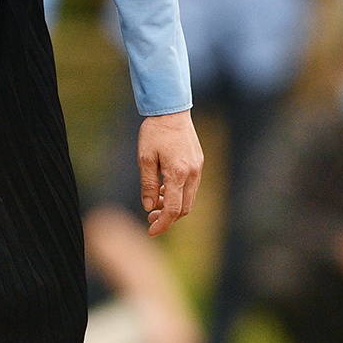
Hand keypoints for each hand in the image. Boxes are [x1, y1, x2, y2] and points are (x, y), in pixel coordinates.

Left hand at [138, 110, 202, 236]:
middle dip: (167, 218)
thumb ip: (148, 184)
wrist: (171, 111)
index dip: (162, 224)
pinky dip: (179, 195)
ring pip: (189, 199)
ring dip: (174, 207)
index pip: (173, 210)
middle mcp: (192, 173)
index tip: (151, 231)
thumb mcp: (144, 158)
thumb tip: (149, 206)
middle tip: (150, 218)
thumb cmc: (155, 132)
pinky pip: (191, 187)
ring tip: (156, 204)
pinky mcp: (198, 163)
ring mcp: (198, 168)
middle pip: (184, 208)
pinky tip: (165, 189)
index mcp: (178, 173)